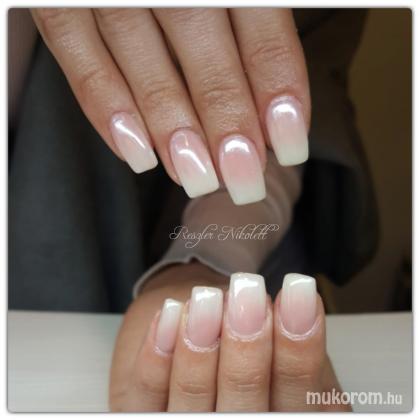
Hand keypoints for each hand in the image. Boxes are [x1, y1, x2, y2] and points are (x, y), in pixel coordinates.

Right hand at [31, 8, 309, 204]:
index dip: (278, 92)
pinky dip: (106, 108)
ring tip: (197, 178)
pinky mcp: (57, 1)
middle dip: (227, 122)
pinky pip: (78, 56)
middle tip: (243, 178)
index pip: (260, 31)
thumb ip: (249, 28)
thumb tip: (268, 112)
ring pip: (143, 59)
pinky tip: (138, 155)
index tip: (289, 147)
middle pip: (204, 50)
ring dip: (172, 127)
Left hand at [109, 264, 348, 411]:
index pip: (298, 402)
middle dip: (247, 350)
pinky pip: (146, 393)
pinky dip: (158, 353)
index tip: (299, 297)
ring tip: (208, 300)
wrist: (202, 321)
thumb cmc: (248, 345)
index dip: (299, 353)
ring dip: (201, 349)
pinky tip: (172, 314)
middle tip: (250, 297)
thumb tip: (307, 309)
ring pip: (192, 400)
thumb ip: (297, 353)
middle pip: (245, 407)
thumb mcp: (286, 353)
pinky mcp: (145, 413)